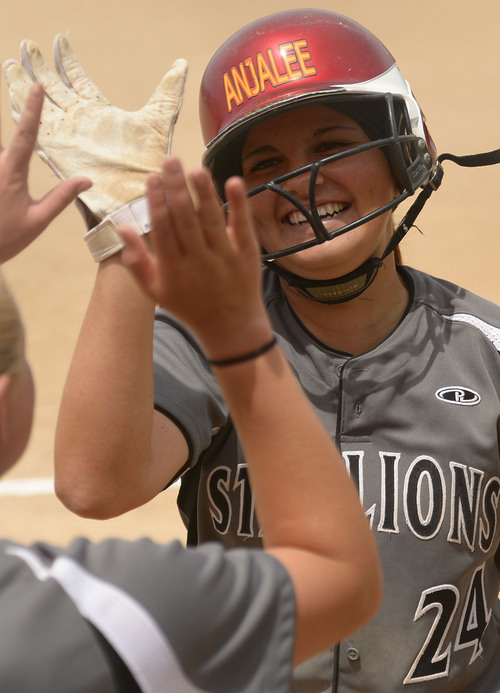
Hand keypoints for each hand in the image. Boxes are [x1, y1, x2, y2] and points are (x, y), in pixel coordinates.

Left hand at [0, 82, 90, 262]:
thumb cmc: (5, 239)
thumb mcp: (37, 220)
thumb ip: (61, 197)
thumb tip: (86, 180)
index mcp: (11, 174)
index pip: (26, 135)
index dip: (32, 109)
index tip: (36, 87)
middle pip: (9, 151)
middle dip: (14, 168)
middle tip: (12, 201)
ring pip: (0, 160)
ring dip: (4, 178)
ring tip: (3, 207)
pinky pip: (0, 166)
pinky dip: (4, 179)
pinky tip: (3, 200)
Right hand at [3, 36, 186, 219]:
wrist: (136, 197)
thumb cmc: (150, 164)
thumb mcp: (160, 118)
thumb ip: (168, 91)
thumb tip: (182, 64)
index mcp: (99, 114)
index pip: (78, 81)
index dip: (68, 61)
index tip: (59, 42)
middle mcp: (81, 123)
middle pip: (55, 88)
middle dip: (41, 67)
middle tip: (28, 47)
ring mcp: (67, 136)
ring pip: (40, 104)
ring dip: (25, 84)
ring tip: (13, 64)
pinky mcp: (58, 151)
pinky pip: (34, 129)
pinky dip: (21, 111)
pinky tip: (11, 95)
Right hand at [119, 157, 272, 359]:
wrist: (230, 327)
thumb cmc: (188, 306)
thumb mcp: (155, 290)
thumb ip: (136, 260)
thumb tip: (122, 227)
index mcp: (173, 268)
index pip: (162, 229)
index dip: (156, 201)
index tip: (152, 177)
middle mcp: (198, 261)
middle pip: (185, 218)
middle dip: (176, 187)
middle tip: (170, 159)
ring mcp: (224, 257)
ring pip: (210, 219)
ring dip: (203, 192)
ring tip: (194, 168)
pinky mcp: (247, 255)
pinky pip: (242, 226)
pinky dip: (238, 204)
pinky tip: (234, 181)